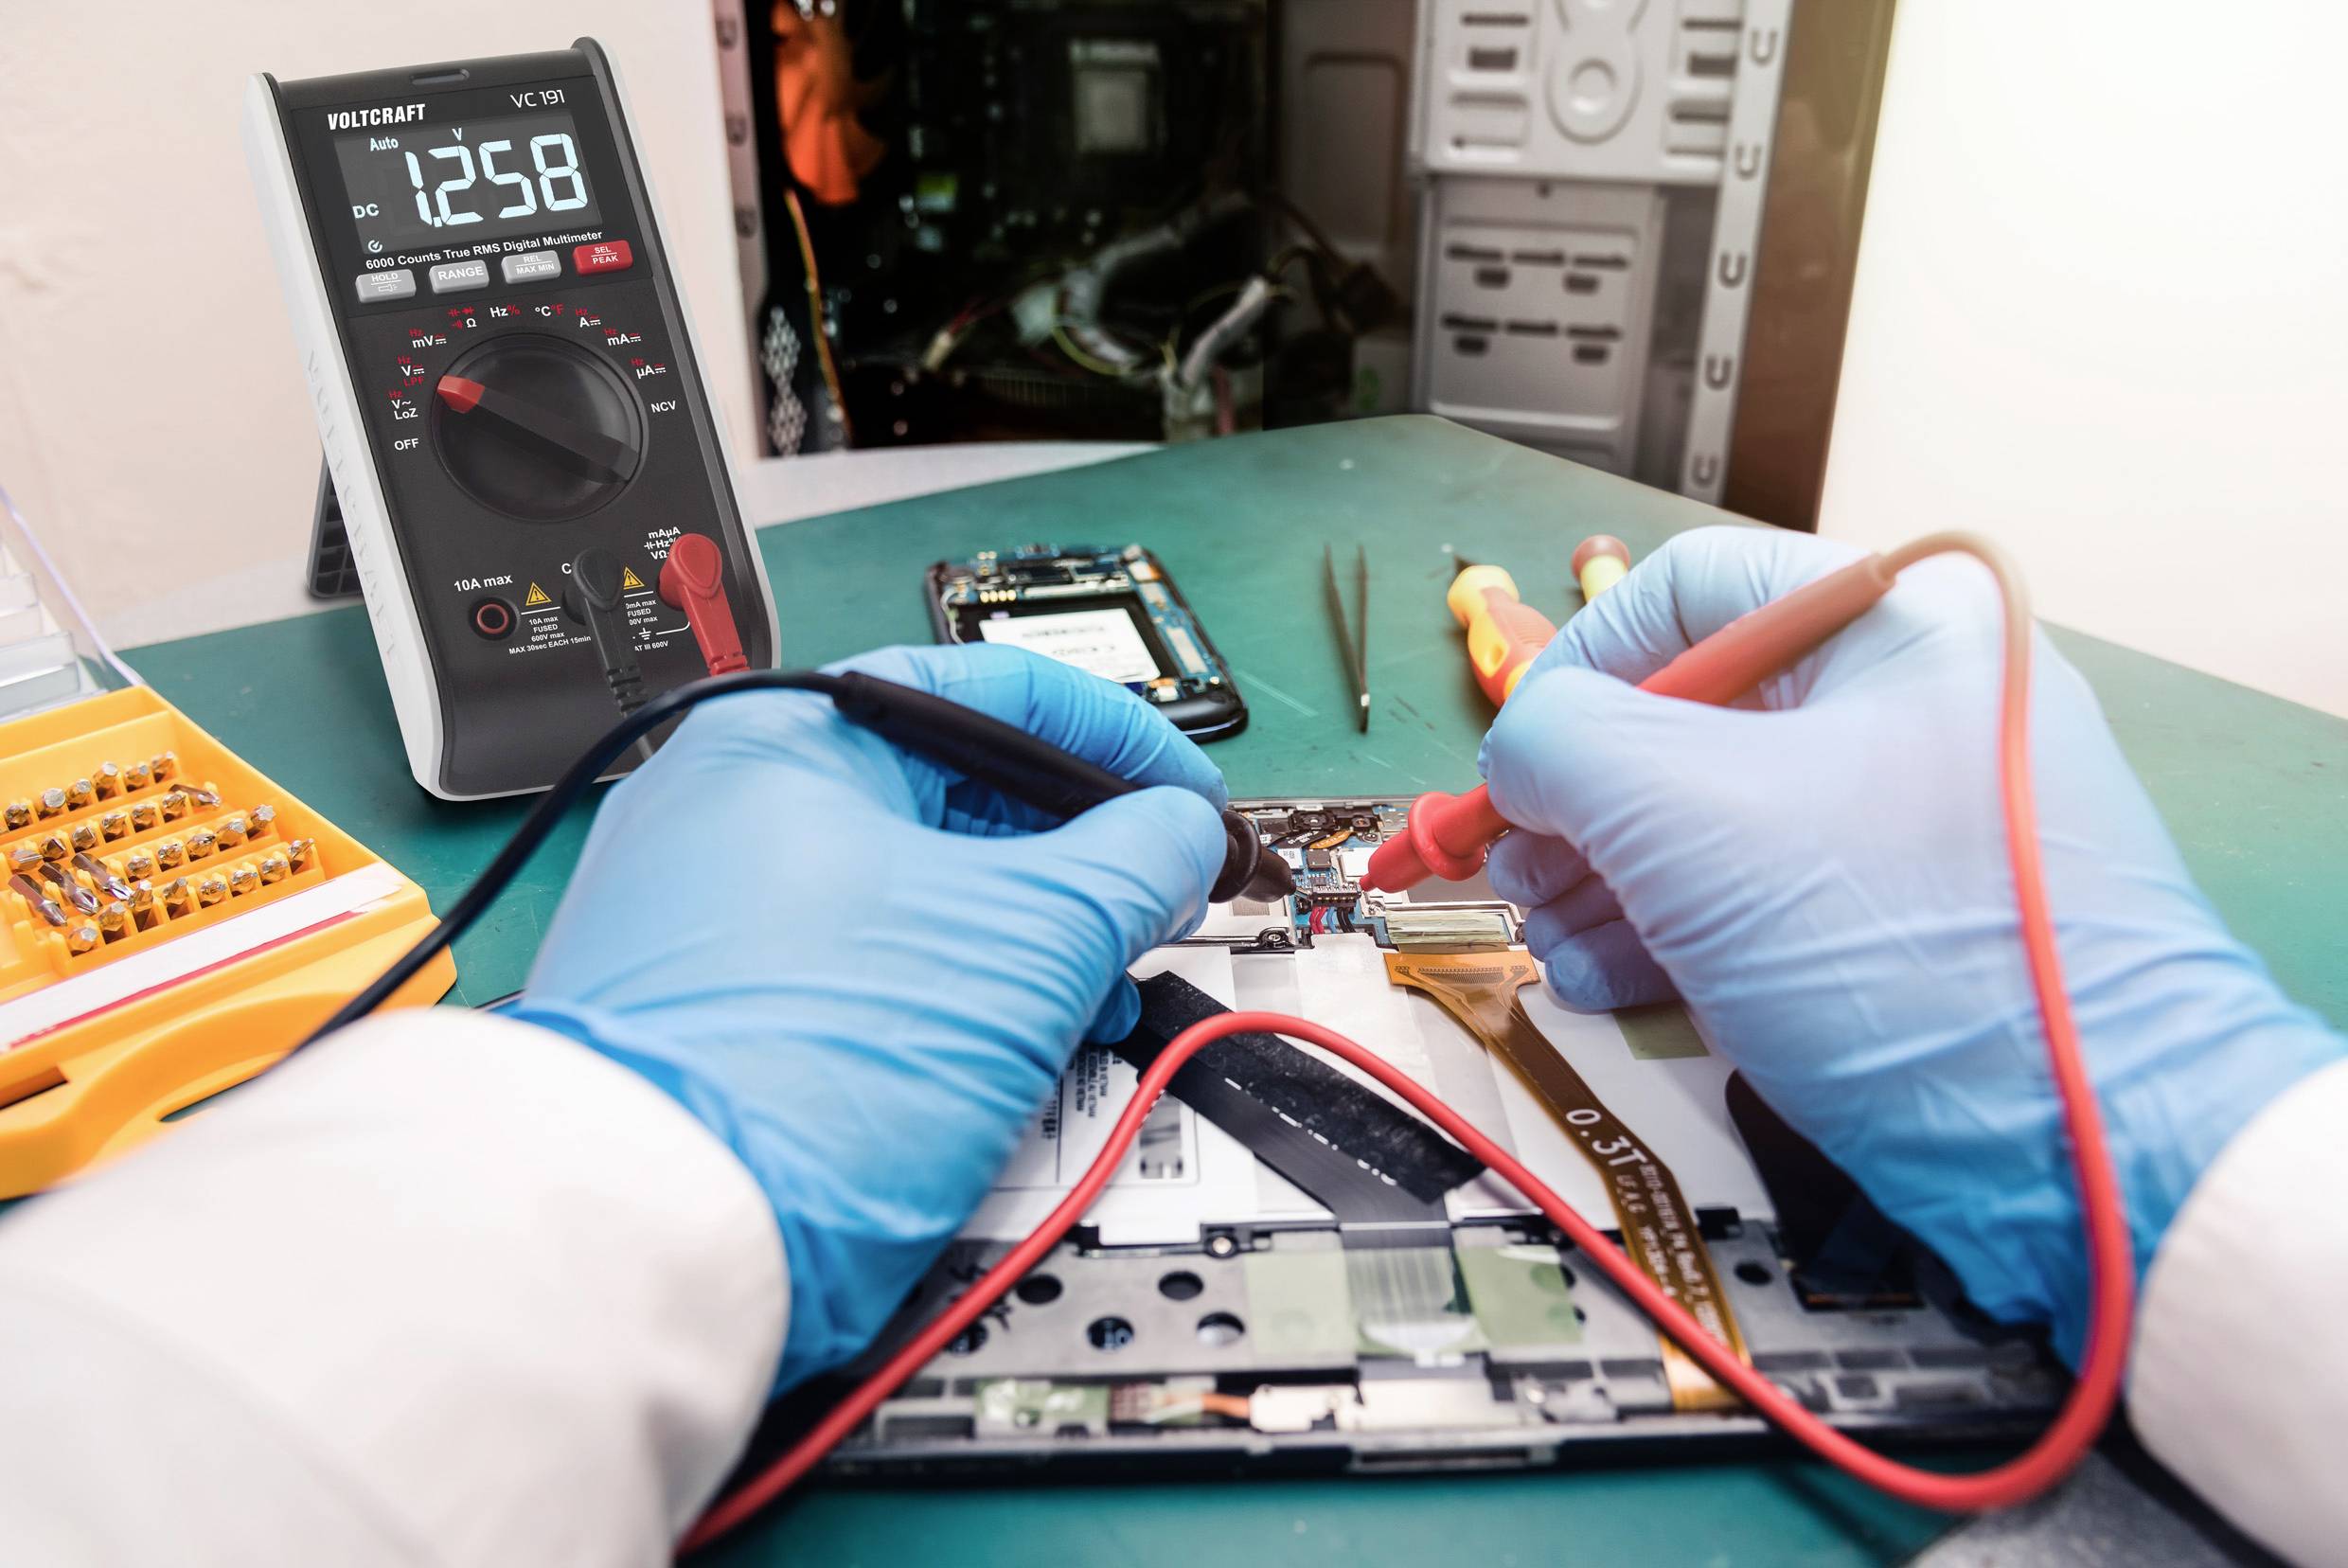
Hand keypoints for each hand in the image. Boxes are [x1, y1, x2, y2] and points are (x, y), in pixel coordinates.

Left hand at [512, 645, 1228, 1389]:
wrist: (651, 1240)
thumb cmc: (805, 1062)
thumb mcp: (1027, 935)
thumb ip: (1132, 862)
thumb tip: (1178, 836)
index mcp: (790, 734)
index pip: (994, 691)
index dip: (1120, 743)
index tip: (1187, 804)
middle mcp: (733, 804)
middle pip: (957, 797)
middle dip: (1077, 858)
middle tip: (1153, 907)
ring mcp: (714, 914)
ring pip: (916, 892)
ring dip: (1026, 937)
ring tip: (1094, 996)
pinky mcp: (717, 1011)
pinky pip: (866, 969)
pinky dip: (953, 992)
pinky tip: (1009, 1044)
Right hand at [1479, 526, 2341, 1358]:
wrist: (2092, 1148)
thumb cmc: (1890, 940)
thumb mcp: (1681, 812)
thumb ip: (1561, 743)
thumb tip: (1521, 754)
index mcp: (1898, 619)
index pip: (1689, 590)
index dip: (1578, 666)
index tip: (1519, 762)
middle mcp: (1918, 700)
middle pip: (1694, 716)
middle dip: (1584, 802)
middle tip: (1517, 874)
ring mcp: (1921, 819)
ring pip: (1721, 817)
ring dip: (1611, 880)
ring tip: (1556, 948)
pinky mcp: (1916, 923)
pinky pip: (1771, 896)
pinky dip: (1681, 932)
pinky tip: (1614, 983)